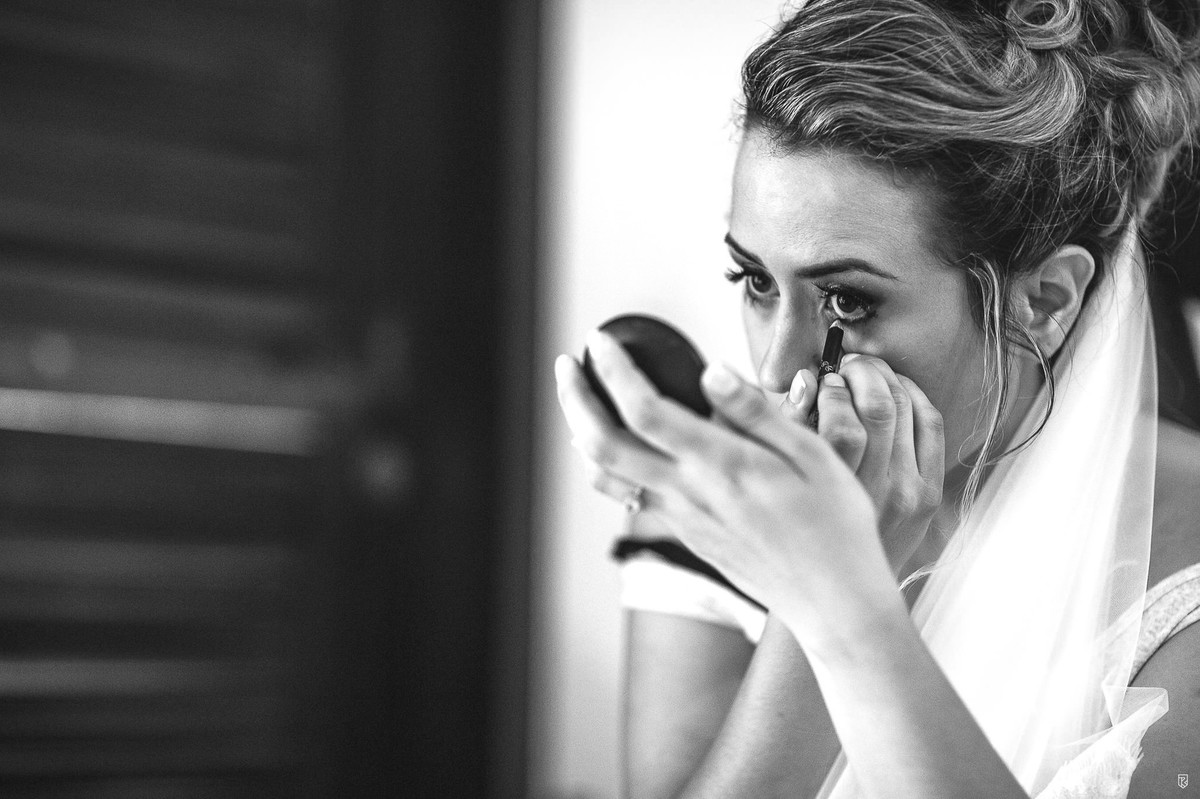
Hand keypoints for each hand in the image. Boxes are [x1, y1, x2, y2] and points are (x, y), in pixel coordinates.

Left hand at [555, 330, 896, 636]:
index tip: (600, 341)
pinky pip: (629, 495)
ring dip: (581, 433)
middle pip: (603, 444)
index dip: (613, 371)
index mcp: (721, 465)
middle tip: (565, 364)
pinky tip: (613, 449)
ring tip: (578, 401)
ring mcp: (683, 517)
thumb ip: (756, 411)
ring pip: (607, 475)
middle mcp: (690, 493)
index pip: (645, 410)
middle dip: (574, 399)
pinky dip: (607, 465)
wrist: (832, 601)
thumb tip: (713, 371)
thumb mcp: (814, 455)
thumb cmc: (834, 526)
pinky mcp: (686, 534)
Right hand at [781, 355, 944, 574]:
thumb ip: (789, 428)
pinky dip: (916, 396)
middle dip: (862, 371)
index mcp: (833, 489)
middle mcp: (876, 491)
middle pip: (879, 405)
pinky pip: (932, 426)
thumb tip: (806, 380)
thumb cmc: (800, 530)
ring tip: (869, 373)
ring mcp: (908, 494)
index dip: (830, 386)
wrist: (837, 590)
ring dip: (888, 378)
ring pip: (907, 409)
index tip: (821, 380)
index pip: (840, 418)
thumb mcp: (781, 480)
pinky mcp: (928, 495)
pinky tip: (896, 390)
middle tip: (848, 365)